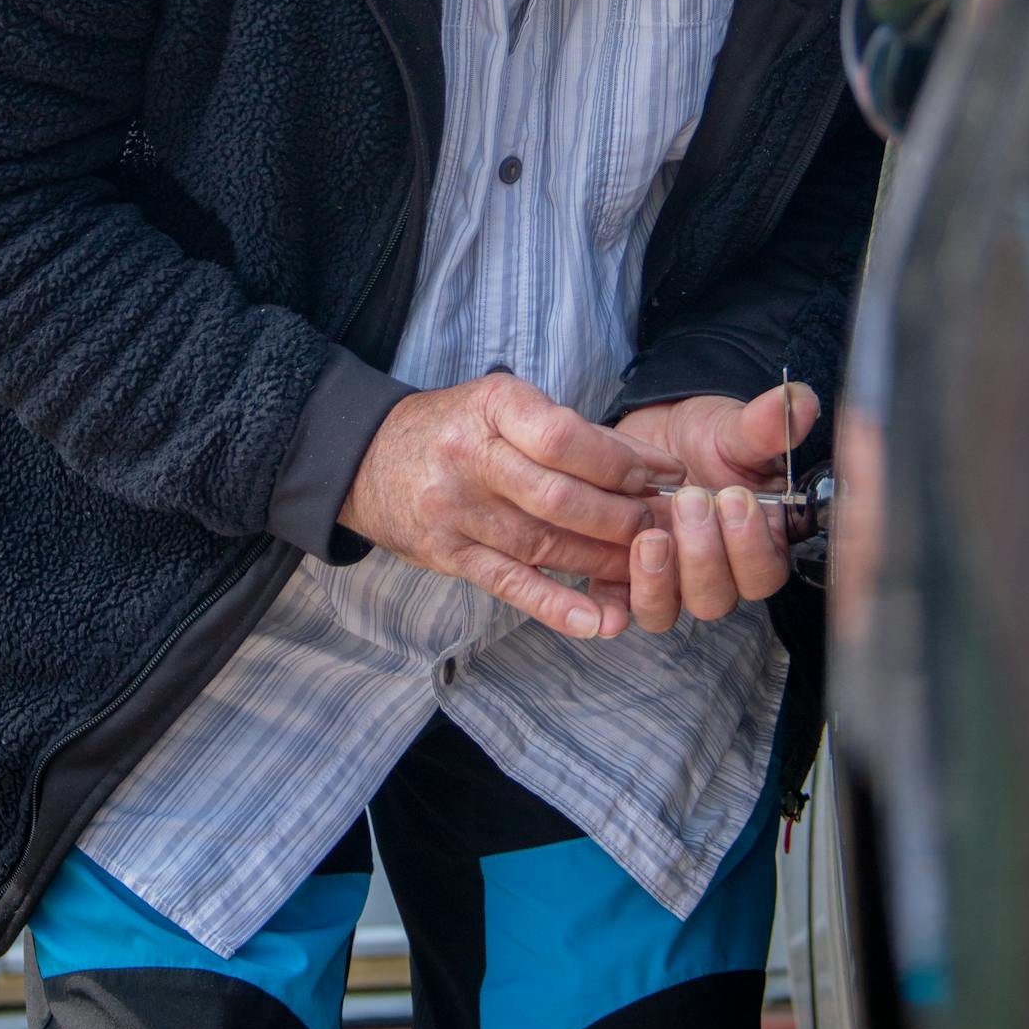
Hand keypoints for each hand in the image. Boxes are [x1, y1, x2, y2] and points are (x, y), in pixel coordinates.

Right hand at [338, 374, 678, 638]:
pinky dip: (554, 605)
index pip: (565, 437)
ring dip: (601, 560)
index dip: (620, 462)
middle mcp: (470, 457)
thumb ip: (576, 433)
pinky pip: (508, 584)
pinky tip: (595, 621)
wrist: (367, 457)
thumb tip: (656, 466)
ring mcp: (455, 510)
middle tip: (660, 526)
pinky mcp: (448, 554)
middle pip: (560, 497)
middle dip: (620, 517)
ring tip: (643, 566)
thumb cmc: (455, 427)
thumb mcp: (505, 407)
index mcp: (492, 407)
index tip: (660, 475)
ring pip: (542, 543)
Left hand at [588, 383, 819, 633]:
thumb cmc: (706, 437)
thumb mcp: (733, 428)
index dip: (751, 547)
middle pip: (715, 599)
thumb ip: (765, 425)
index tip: (735, 498)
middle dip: (703, 555)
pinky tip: (605, 593)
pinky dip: (610, 606)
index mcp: (754, 546)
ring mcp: (667, 579)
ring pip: (665, 611)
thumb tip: (798, 402)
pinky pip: (616, 605)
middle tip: (691, 500)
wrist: (658, 432)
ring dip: (658, 580)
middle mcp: (714, 573)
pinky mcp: (622, 574)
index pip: (764, 574)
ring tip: (650, 535)